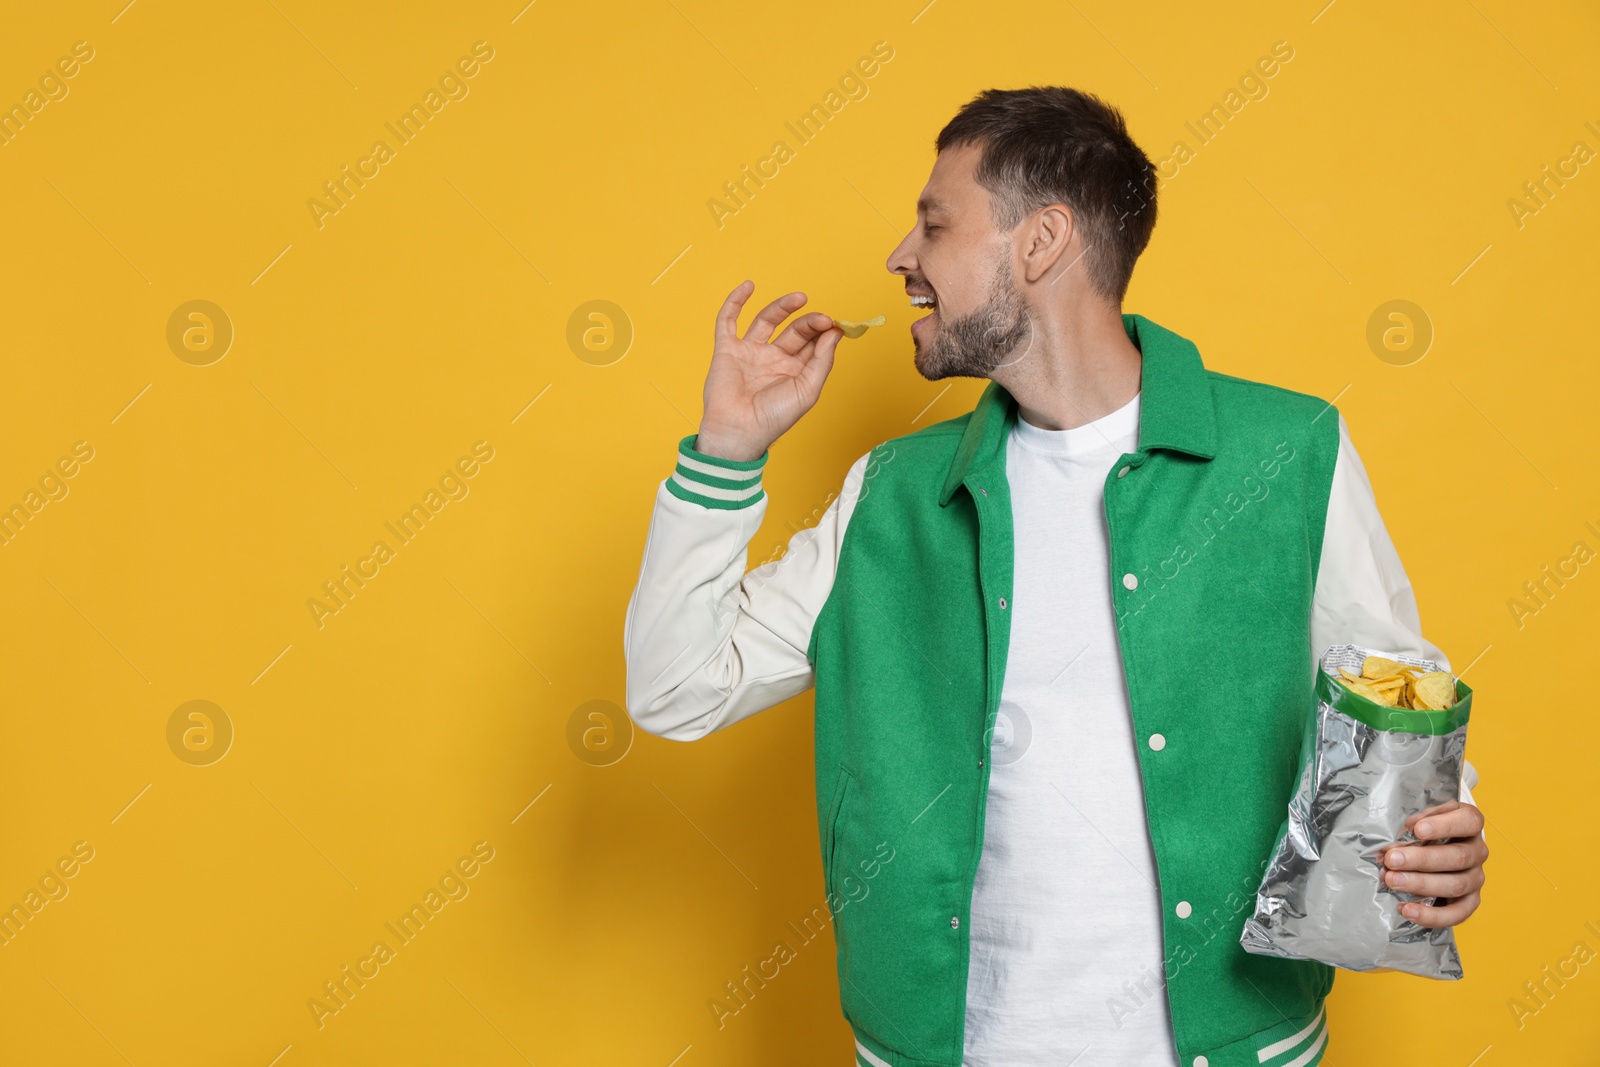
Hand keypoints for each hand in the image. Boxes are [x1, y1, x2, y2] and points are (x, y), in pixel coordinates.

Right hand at [694, 280, 842, 461]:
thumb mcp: (807, 390)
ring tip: (800, 298)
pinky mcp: (727, 350)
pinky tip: (748, 286)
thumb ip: (821, 360)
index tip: (835, 324)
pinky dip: (736, 302)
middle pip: (794, 330)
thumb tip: (835, 332)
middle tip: (822, 318)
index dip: (825, 331)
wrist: (739, 431)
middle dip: (809, 322)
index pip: (813, 343)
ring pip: (767, 320)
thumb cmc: (774, 418)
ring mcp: (750, 352)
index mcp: (794, 371)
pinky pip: (728, 321)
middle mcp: (773, 359)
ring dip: (783, 306)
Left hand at [1378, 800, 1487, 927]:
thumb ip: (1415, 823)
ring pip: (1456, 885)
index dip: (1444, 826)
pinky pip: (1456, 914)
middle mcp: (1477, 852)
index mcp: (1470, 824)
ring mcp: (1476, 878)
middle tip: (1392, 860)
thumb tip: (1403, 834)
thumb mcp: (1422, 818)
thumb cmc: (1427, 829)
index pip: (1468, 822)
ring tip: (1392, 881)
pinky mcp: (1470, 902)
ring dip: (1421, 885)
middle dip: (1422, 859)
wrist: (1438, 849)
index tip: (1417, 829)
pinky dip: (1431, 915)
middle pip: (1458, 857)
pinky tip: (1406, 909)